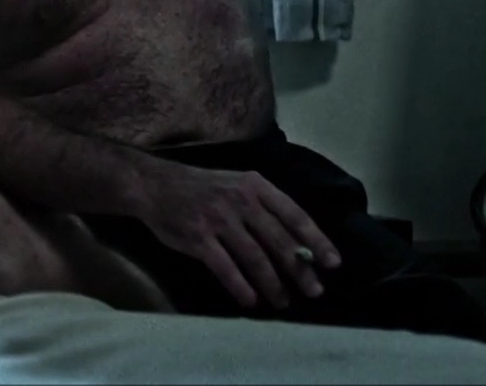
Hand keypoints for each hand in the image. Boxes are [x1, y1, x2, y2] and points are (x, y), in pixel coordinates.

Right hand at [133, 162, 342, 310]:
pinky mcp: (198, 237)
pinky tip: (250, 300)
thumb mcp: (237, 184)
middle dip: (300, 270)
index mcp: (255, 186)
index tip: (332, 264)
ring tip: (283, 301)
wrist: (153, 184)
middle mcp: (240, 200)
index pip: (295, 215)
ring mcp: (218, 219)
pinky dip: (240, 287)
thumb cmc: (202, 187)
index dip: (316, 241)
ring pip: (255, 258)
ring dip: (273, 284)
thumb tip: (298, 244)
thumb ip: (264, 208)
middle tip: (314, 291)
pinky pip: (225, 268)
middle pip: (279, 241)